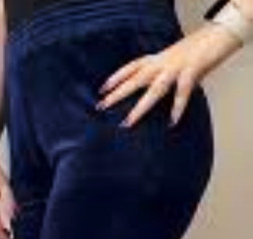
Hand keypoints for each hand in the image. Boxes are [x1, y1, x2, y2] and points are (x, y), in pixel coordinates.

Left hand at [96, 22, 242, 127]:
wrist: (218, 34)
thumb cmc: (195, 50)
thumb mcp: (171, 59)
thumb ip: (160, 73)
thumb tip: (148, 90)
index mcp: (157, 59)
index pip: (131, 67)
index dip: (116, 77)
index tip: (101, 89)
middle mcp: (163, 63)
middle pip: (135, 79)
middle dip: (117, 93)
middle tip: (101, 106)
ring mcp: (176, 68)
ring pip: (154, 89)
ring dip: (140, 107)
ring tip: (128, 122)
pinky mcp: (192, 71)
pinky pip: (182, 92)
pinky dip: (177, 107)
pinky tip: (172, 122)